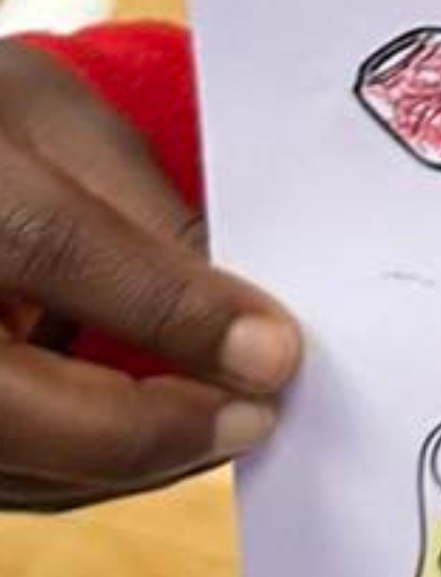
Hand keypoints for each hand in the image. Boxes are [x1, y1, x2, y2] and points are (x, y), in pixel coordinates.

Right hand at [0, 40, 300, 510]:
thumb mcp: (47, 108)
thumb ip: (132, 198)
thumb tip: (238, 306)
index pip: (57, 251)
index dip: (174, 311)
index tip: (276, 353)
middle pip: (7, 406)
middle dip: (144, 430)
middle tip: (255, 419)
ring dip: (116, 465)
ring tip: (214, 430)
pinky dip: (66, 468)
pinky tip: (143, 435)